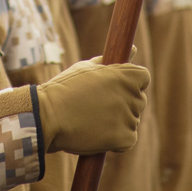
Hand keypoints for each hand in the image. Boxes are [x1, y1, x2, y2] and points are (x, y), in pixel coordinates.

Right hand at [34, 56, 149, 154]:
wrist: (47, 116)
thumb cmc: (64, 89)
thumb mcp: (86, 68)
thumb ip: (112, 61)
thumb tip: (134, 49)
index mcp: (125, 75)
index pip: (143, 78)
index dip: (131, 84)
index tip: (115, 89)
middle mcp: (131, 94)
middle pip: (139, 101)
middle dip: (123, 104)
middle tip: (97, 107)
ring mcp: (129, 117)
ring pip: (132, 121)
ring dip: (118, 123)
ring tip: (93, 120)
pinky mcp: (125, 138)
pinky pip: (129, 140)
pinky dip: (117, 141)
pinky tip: (98, 134)